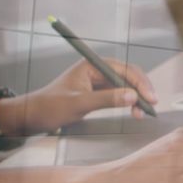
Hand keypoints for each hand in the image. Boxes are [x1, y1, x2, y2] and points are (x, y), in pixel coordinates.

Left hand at [0, 58, 157, 135]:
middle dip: (141, 89)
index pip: (123, 69)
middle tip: (152, 105)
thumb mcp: (79, 104)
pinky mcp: (95, 93)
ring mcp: (96, 82)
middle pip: (127, 75)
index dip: (139, 82)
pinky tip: (133, 111)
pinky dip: (127, 102)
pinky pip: (117, 94)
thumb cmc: (49, 107)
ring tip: (142, 113)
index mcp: (90, 65)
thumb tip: (132, 96)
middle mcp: (95, 70)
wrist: (31, 117)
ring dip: (135, 97)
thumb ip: (106, 100)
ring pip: (124, 86)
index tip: (149, 97)